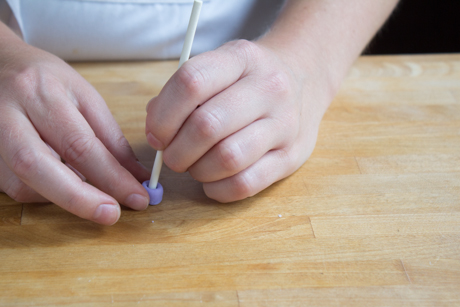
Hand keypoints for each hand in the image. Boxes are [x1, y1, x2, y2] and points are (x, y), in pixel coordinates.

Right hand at [0, 28, 149, 224]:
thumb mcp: (84, 96)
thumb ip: (110, 138)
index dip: (112, 177)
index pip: (80, 143)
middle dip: (81, 199)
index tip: (138, 196)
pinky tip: (64, 184)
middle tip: (112, 214)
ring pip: (23, 183)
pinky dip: (46, 193)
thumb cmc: (46, 80)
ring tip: (93, 195)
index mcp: (42, 92)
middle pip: (39, 166)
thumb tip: (135, 175)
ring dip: (65, 197)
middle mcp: (8, 113)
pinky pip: (15, 187)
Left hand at [145, 39, 332, 201]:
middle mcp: (269, 88)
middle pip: (207, 125)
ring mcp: (285, 124)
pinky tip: (212, 181)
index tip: (155, 134)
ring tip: (194, 166)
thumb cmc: (248, 79)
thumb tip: (155, 131)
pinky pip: (246, 183)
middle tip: (172, 156)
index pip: (191, 83)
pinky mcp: (293, 156)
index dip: (163, 116)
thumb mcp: (220, 66)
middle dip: (176, 151)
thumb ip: (182, 93)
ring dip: (197, 171)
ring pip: (227, 158)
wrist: (305, 78)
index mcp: (242, 58)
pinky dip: (218, 189)